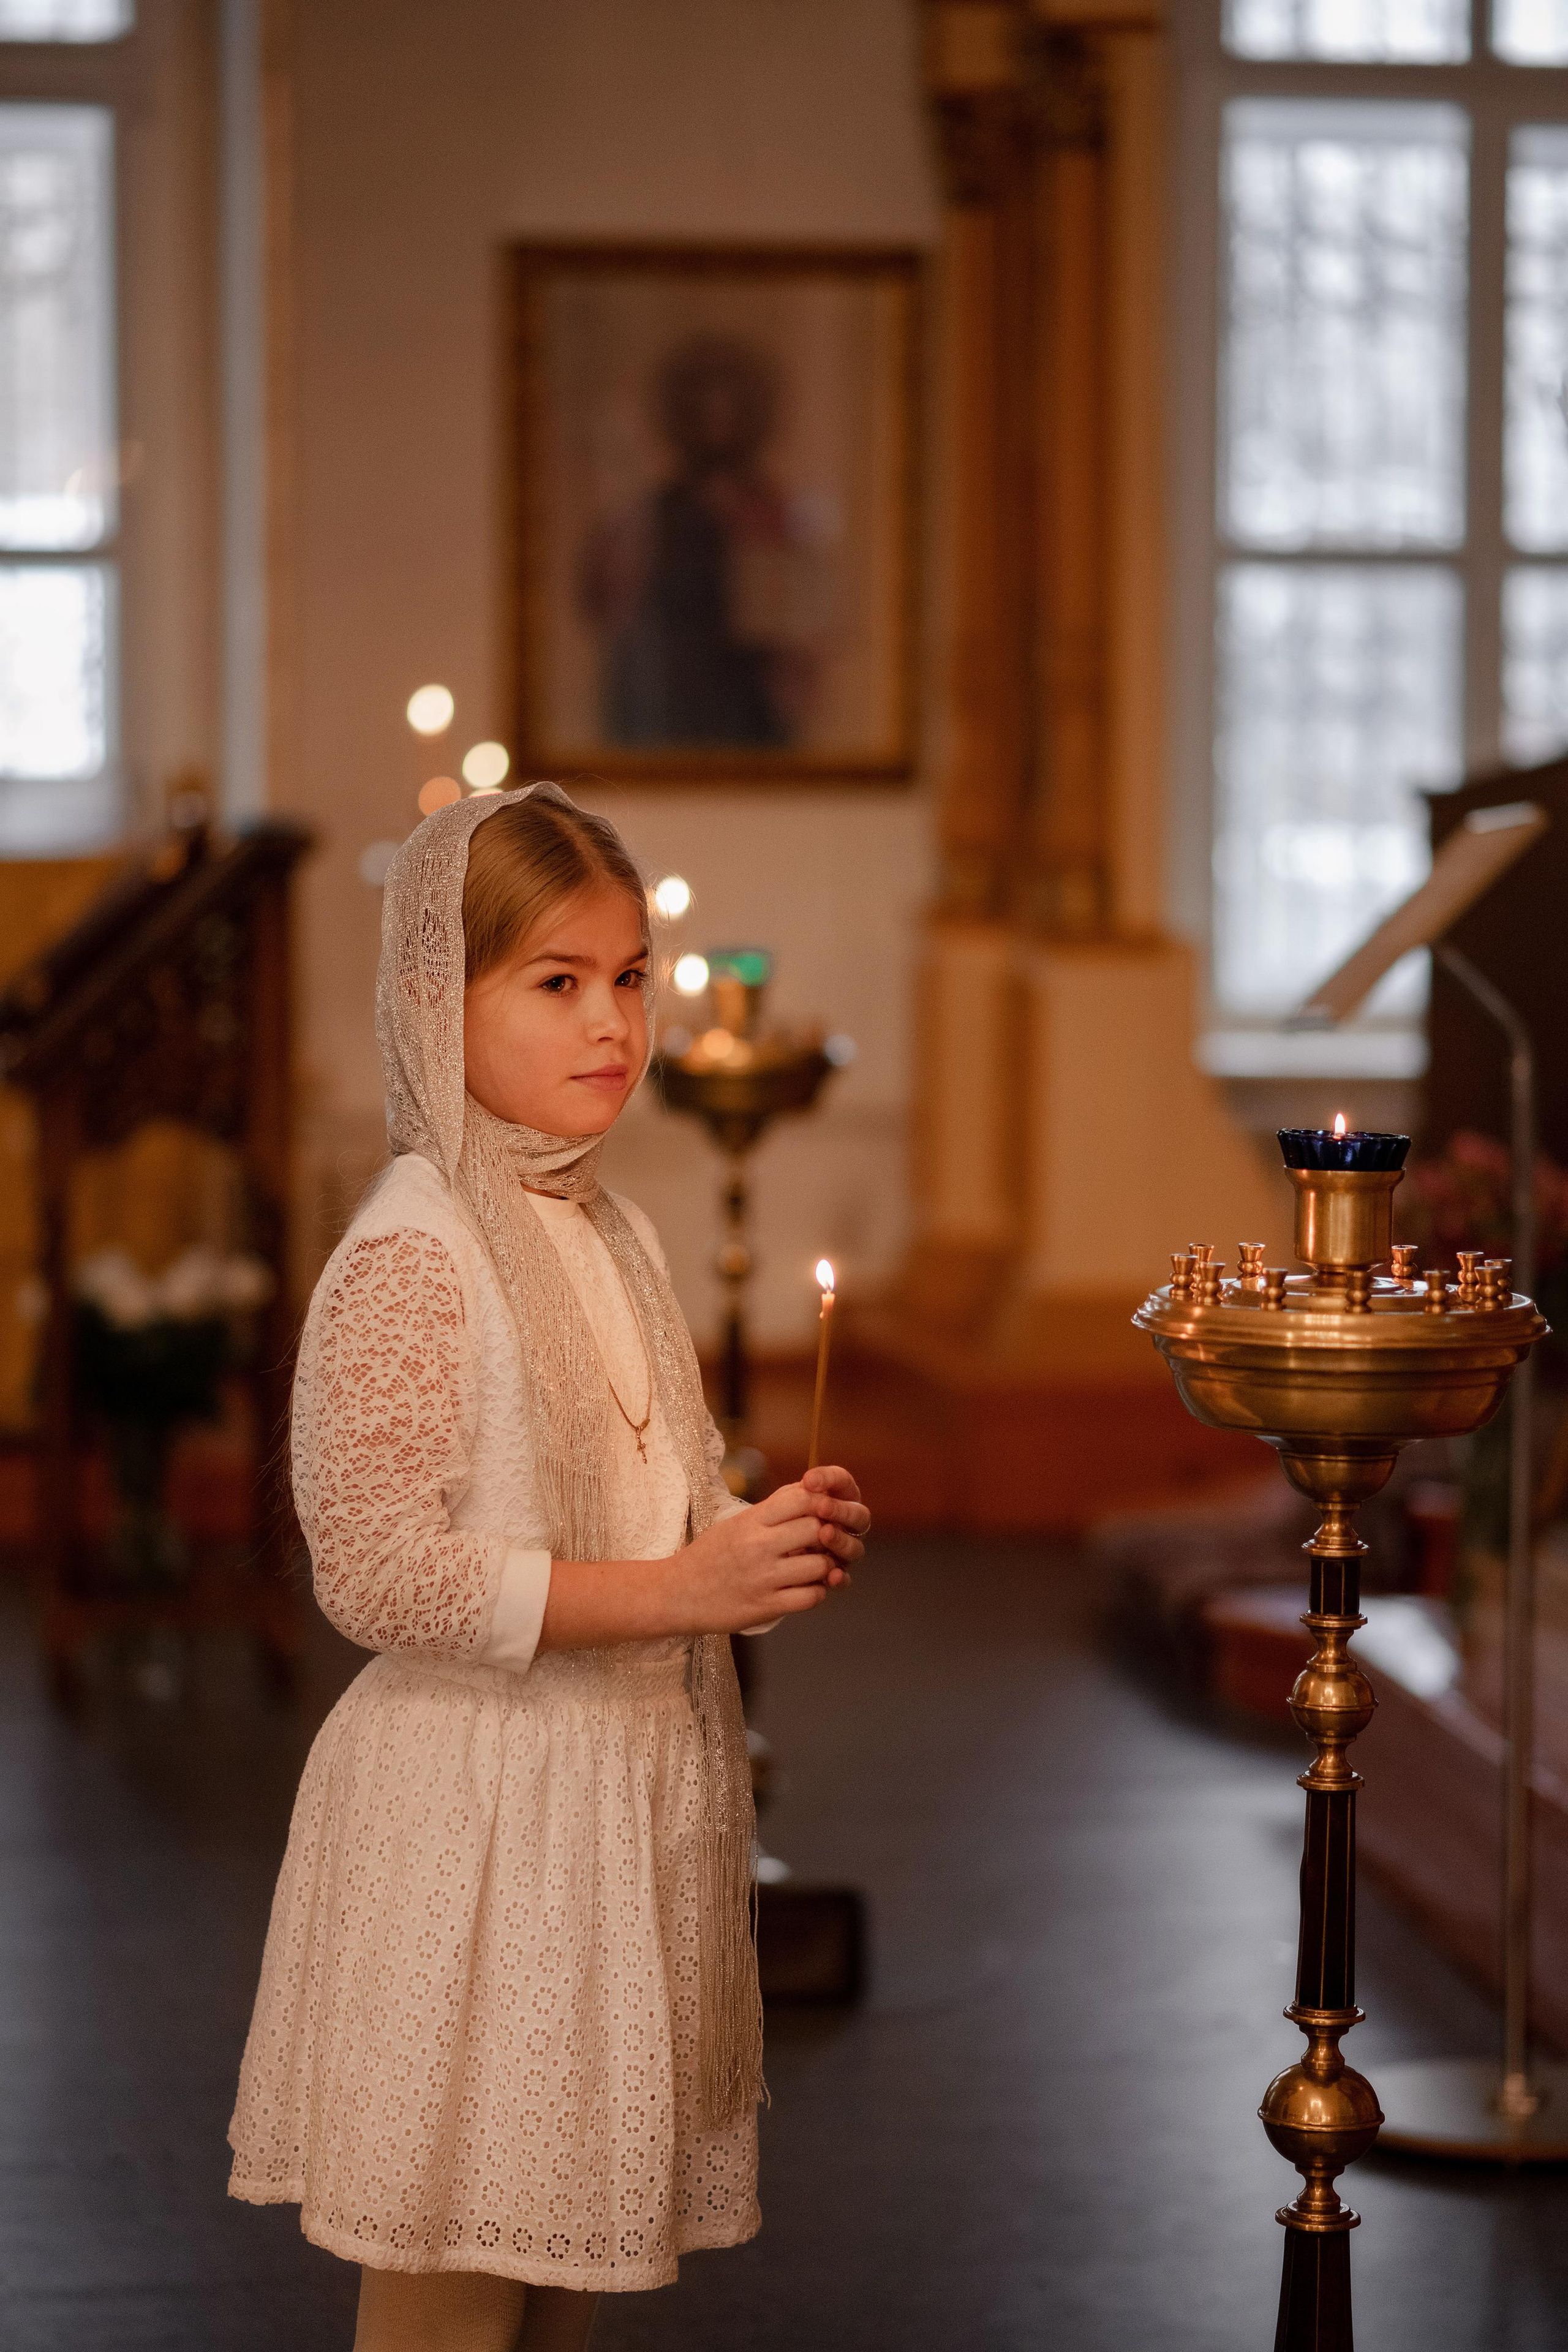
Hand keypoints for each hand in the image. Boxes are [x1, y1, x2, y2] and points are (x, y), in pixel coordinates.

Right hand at [675, 1468, 869, 1635]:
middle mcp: (759, 1545)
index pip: (802, 1498)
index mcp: (751, 1521)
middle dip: (828, 1536)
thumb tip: (807, 1493)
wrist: (675, 1593)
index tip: (824, 1513)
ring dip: (826, 1568)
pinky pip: (810, 1597)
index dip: (822, 1503)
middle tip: (825, 1543)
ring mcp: (763, 1577)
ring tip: (817, 1568)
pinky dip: (816, 1593)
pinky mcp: (765, 1607)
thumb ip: (770, 1511)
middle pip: (817, 1529)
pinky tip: (806, 1589)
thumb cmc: (708, 1556)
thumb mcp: (735, 1524)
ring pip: (820, 1566)